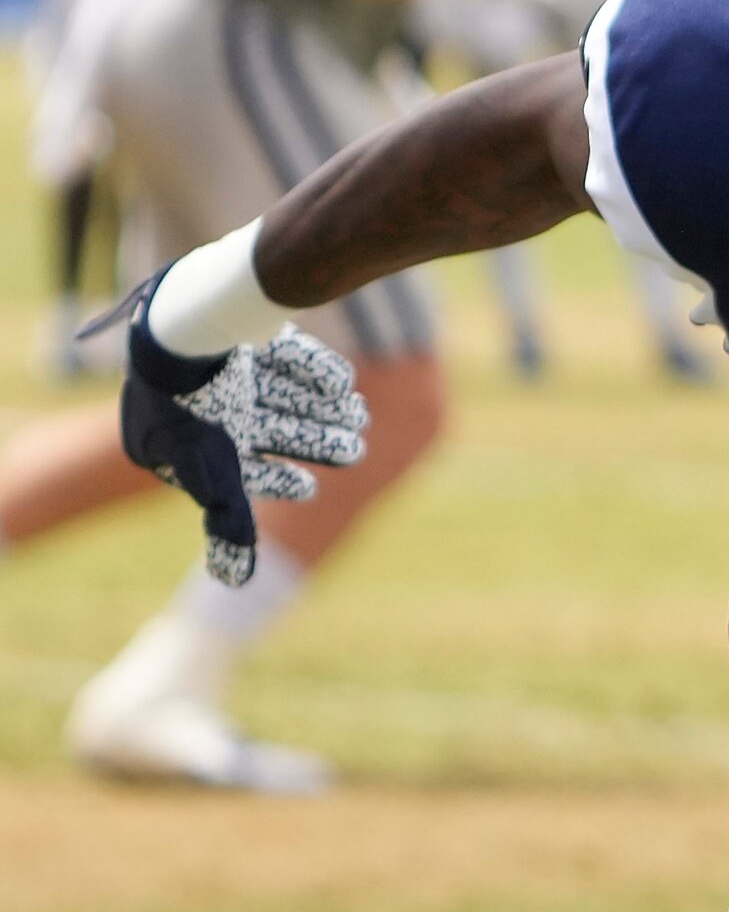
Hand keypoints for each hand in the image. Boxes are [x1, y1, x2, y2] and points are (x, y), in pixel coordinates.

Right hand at [118, 308, 367, 586]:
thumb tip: (236, 582)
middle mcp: (204, 402)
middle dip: (312, 439)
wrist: (185, 328)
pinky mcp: (243, 329)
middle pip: (266, 428)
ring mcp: (223, 363)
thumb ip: (230, 523)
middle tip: (355, 449)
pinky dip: (313, 368)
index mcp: (185, 437)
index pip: (233, 468)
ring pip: (280, 392)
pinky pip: (282, 353)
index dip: (274, 479)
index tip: (309, 488)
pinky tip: (343, 384)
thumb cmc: (193, 410)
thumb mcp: (214, 473)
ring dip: (321, 407)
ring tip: (361, 418)